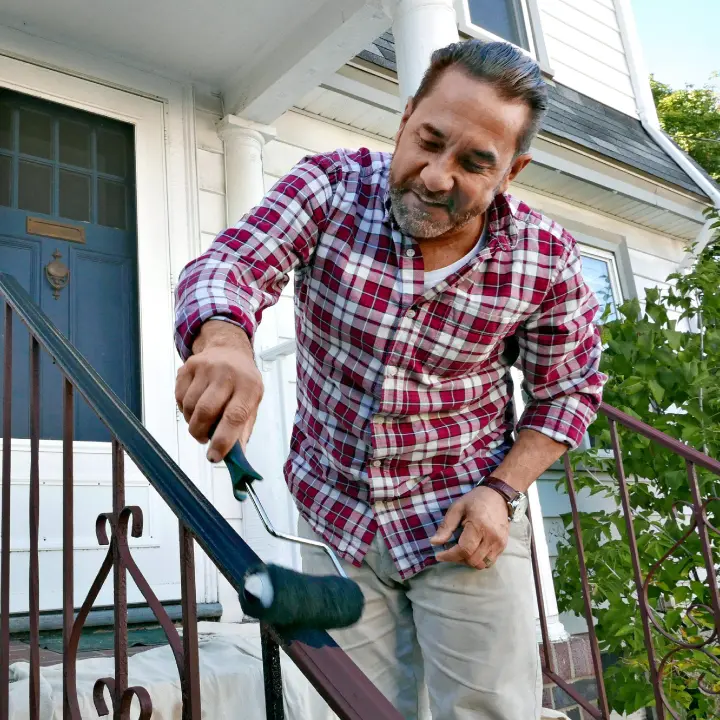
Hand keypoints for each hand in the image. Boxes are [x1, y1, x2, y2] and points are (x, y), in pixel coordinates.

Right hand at [175, 321, 263, 461]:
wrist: (229, 350)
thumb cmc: (243, 382)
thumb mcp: (252, 403)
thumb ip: (243, 430)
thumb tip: (235, 457)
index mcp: (248, 387)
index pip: (234, 417)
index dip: (223, 440)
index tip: (214, 457)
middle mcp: (227, 374)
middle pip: (206, 411)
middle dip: (200, 433)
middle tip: (203, 439)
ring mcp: (206, 368)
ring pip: (190, 406)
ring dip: (192, 422)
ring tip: (201, 421)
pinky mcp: (189, 367)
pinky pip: (179, 397)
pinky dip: (184, 409)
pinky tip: (195, 405)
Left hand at [430, 486, 509, 568]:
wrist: (498, 495)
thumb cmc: (475, 500)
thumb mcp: (457, 508)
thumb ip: (446, 526)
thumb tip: (434, 542)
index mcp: (479, 526)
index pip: (464, 550)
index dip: (450, 556)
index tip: (439, 555)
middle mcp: (491, 537)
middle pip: (472, 560)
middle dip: (458, 559)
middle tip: (450, 551)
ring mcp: (499, 543)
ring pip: (482, 564)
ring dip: (469, 561)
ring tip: (461, 551)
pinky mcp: (503, 546)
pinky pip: (490, 562)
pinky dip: (479, 560)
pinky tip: (472, 550)